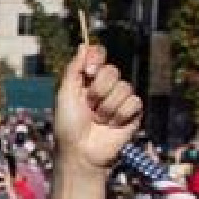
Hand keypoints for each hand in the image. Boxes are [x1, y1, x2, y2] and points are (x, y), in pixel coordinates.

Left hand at [54, 45, 142, 174]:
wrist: (80, 152)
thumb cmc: (68, 126)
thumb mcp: (65, 95)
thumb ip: (74, 70)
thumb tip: (83, 45)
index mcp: (87, 80)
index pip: (99, 56)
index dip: (97, 58)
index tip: (90, 70)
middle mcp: (105, 87)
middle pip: (112, 70)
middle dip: (98, 90)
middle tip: (89, 106)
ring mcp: (120, 99)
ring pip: (124, 87)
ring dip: (107, 107)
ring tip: (98, 120)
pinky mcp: (133, 113)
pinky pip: (134, 102)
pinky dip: (120, 115)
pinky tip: (112, 126)